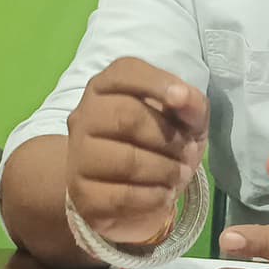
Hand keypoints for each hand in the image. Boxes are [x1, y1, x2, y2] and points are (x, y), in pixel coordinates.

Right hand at [64, 57, 207, 245]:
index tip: (182, 99)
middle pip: (126, 117)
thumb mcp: (184, 120)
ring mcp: (78, 156)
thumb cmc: (158, 145)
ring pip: (125, 160)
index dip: (156, 82)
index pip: (124, 72)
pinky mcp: (83, 194)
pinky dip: (153, 196)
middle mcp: (84, 116)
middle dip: (167, 137)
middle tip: (187, 152)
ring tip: (179, 175)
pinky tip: (164, 194)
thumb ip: (190, 103)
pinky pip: (122, 195)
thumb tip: (185, 97)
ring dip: (165, 169)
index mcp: (105, 88)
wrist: (130, 194)